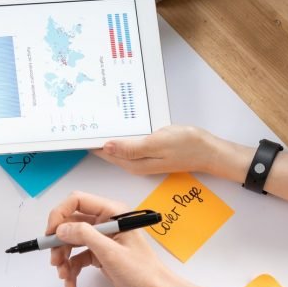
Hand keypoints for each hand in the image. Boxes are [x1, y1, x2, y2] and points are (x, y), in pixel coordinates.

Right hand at [46, 191, 182, 286]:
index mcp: (112, 213)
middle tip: (55, 260)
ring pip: (72, 242)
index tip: (51, 233)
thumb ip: (85, 236)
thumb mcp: (111, 253)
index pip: (77, 202)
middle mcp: (106, 222)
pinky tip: (71, 283)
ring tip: (64, 276)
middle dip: (60, 243)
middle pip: (71, 224)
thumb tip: (61, 229)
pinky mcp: (100, 254)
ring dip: (64, 259)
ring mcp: (102, 239)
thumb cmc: (142, 272)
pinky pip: (78, 257)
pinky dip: (71, 270)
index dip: (60, 215)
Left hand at [92, 125, 221, 175]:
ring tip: (94, 123)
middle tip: (81, 122)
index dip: (91, 143)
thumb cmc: (187, 146)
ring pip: (117, 149)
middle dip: (94, 139)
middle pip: (108, 152)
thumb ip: (131, 147)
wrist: (209, 151)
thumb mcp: (156, 143)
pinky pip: (128, 146)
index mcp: (133, 164)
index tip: (78, 131)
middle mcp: (135, 165)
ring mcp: (141, 160)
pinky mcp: (148, 154)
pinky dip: (120, 138)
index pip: (105, 153)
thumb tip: (107, 147)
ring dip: (106, 138)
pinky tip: (118, 129)